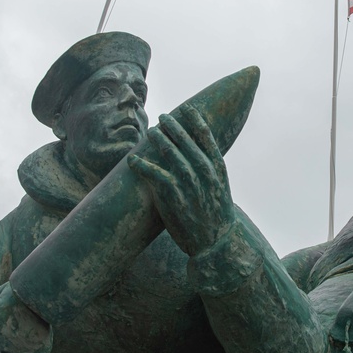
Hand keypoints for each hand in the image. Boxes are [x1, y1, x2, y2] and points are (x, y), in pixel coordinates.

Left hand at [128, 104, 235, 254]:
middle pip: (187, 141)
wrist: (216, 243)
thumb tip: (199, 159)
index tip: (188, 108)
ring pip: (171, 154)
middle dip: (174, 126)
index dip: (196, 120)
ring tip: (151, 131)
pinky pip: (156, 176)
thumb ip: (210, 173)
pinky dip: (143, 166)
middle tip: (163, 116)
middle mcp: (205, 172)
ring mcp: (190, 184)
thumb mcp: (220, 189)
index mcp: (218, 168)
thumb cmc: (216, 216)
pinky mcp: (175, 197)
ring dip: (159, 140)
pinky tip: (132, 160)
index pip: (207, 137)